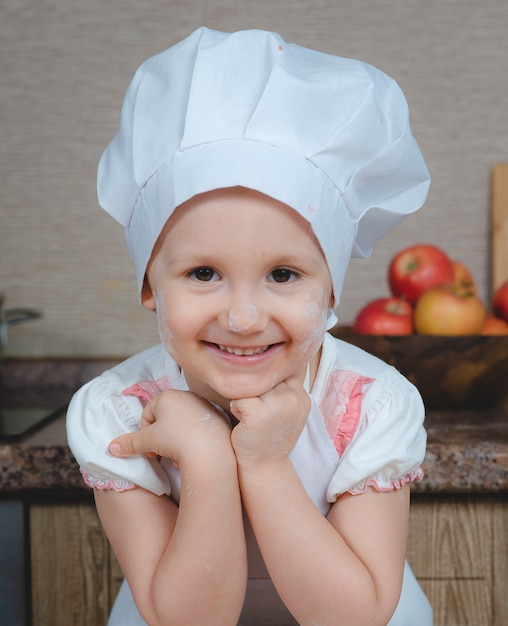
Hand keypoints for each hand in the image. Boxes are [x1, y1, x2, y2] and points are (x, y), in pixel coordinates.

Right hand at [109, 389, 231, 466]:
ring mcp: (204, 405)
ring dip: (177, 441)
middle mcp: (187, 395)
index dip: (146, 434)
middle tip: (163, 454)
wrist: (210, 451)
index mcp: (167, 396)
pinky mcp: (218, 416)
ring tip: (179, 456)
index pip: (148, 414)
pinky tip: (195, 452)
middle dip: (162, 439)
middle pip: (166, 419)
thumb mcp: (148, 442)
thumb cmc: (176, 441)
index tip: (150, 449)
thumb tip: (111, 448)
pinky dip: (194, 439)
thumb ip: (130, 443)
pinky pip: (199, 427)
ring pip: (182, 425)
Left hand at [230, 375, 310, 466]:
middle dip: (256, 393)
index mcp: (302, 395)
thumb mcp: (286, 410)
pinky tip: (245, 423)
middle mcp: (293, 397)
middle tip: (260, 417)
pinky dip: (236, 408)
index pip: (278, 373)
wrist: (264, 466)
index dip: (267, 388)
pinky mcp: (258, 411)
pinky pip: (238, 397)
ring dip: (245, 399)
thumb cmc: (270, 436)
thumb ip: (283, 388)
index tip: (269, 409)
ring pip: (250, 385)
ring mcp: (277, 404)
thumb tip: (268, 359)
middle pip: (263, 378)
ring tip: (252, 419)